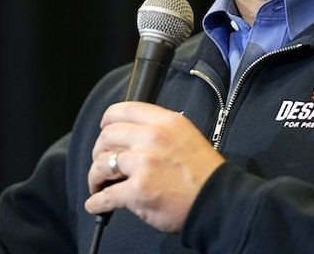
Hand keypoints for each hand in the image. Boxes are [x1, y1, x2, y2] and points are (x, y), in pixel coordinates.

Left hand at [85, 101, 223, 232]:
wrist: (218, 200)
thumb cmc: (205, 173)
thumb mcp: (186, 136)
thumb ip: (160, 130)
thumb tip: (132, 137)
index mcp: (165, 121)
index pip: (123, 110)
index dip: (107, 121)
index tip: (104, 130)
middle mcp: (152, 138)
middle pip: (107, 137)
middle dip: (99, 152)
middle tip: (102, 163)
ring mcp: (144, 164)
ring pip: (101, 165)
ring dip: (94, 177)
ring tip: (98, 185)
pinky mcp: (138, 190)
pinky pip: (105, 195)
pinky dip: (96, 202)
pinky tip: (96, 204)